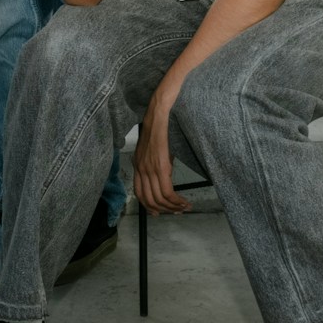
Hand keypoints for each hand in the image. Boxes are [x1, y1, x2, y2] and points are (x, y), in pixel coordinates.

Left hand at [134, 83, 190, 214]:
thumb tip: (166, 177)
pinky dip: (177, 200)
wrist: (159, 110)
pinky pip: (167, 191)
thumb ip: (157, 163)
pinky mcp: (160, 164)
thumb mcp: (156, 149)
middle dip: (165, 210)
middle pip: (150, 200)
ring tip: (184, 207)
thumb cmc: (161, 126)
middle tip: (178, 211)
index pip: (140, 193)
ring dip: (173, 207)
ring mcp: (149, 168)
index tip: (161, 212)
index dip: (150, 206)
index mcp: (138, 165)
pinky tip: (184, 201)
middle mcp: (141, 169)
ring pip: (160, 198)